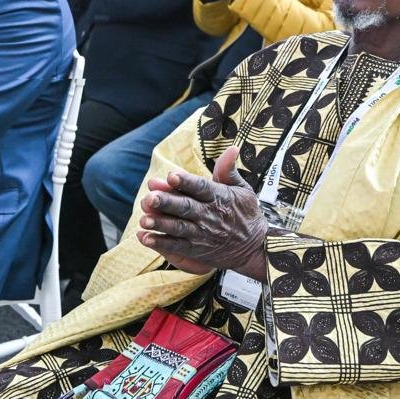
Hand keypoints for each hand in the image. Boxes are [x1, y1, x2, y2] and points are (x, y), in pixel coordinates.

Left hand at [135, 146, 267, 279]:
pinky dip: (160, 243)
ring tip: (144, 219)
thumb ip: (228, 171)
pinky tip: (145, 238)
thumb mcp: (243, 189)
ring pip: (178, 228)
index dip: (185, 182)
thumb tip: (231, 148)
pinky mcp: (196, 249)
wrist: (255, 247)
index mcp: (219, 197)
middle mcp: (208, 215)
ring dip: (160, 224)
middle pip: (185, 207)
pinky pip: (176, 246)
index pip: (200, 187)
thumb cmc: (246, 214)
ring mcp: (201, 234)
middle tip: (149, 198)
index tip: (171, 176)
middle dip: (166, 203)